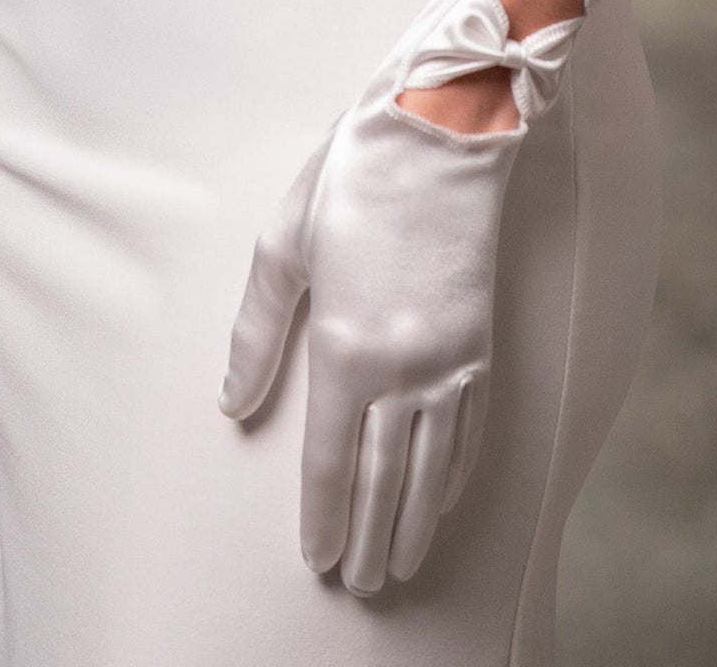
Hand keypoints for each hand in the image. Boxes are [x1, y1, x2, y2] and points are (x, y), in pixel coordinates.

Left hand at [219, 99, 520, 594]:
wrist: (443, 132)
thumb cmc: (356, 180)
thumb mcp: (284, 245)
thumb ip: (257, 331)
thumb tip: (233, 397)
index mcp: (346, 348)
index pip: (334, 461)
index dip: (325, 516)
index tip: (319, 557)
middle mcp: (405, 368)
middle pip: (386, 480)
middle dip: (371, 538)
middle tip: (361, 583)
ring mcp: (451, 358)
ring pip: (433, 467)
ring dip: (415, 522)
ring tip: (401, 562)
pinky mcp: (483, 342)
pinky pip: (471, 428)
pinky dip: (456, 473)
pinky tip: (445, 495)